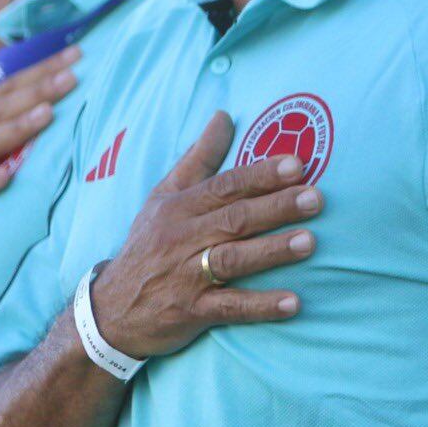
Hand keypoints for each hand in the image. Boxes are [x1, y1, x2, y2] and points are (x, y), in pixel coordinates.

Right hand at [92, 110, 321, 358]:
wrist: (112, 308)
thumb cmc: (148, 245)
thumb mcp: (164, 197)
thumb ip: (199, 159)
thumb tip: (224, 115)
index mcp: (180, 207)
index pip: (225, 186)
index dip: (260, 174)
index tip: (297, 164)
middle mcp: (183, 237)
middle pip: (234, 218)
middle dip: (276, 207)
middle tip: (315, 198)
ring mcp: (187, 275)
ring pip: (233, 259)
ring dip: (272, 251)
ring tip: (310, 242)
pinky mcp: (192, 311)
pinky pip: (230, 308)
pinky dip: (261, 306)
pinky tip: (294, 302)